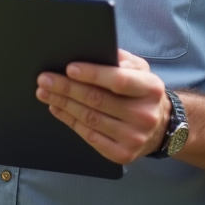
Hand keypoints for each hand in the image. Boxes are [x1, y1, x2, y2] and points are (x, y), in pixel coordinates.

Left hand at [36, 49, 170, 163]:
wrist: (161, 127)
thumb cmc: (142, 92)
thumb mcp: (139, 69)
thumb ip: (119, 58)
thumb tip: (90, 51)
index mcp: (151, 88)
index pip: (118, 80)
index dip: (92, 74)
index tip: (69, 68)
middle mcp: (144, 114)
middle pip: (98, 100)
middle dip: (66, 88)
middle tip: (44, 79)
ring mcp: (134, 137)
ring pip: (90, 118)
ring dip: (62, 104)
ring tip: (44, 92)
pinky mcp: (122, 154)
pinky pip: (89, 136)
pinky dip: (69, 121)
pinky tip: (57, 109)